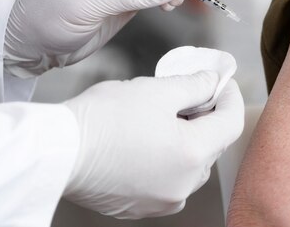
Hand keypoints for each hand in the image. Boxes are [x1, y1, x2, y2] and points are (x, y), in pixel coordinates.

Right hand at [62, 72, 243, 218]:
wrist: (58, 151)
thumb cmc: (102, 119)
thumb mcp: (156, 90)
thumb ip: (193, 85)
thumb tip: (211, 82)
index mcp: (192, 154)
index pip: (231, 123)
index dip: (229, 96)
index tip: (222, 82)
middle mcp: (183, 185)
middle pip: (211, 145)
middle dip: (207, 117)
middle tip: (193, 92)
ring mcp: (162, 200)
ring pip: (190, 165)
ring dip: (187, 141)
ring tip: (166, 117)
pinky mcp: (140, 207)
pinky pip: (167, 181)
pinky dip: (166, 161)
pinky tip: (147, 142)